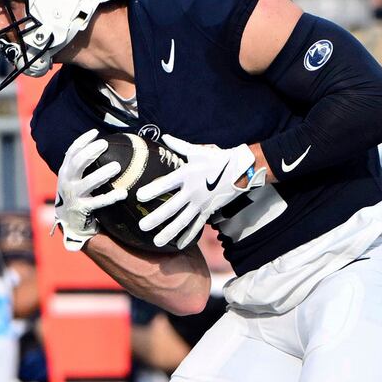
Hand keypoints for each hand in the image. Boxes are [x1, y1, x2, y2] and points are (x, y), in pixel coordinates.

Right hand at [53, 129, 124, 250]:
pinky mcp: (81, 209)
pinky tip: (123, 193)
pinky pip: (98, 202)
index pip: (72, 152)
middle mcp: (67, 181)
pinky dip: (110, 197)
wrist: (70, 222)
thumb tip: (108, 146)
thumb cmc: (79, 195)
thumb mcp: (77, 179)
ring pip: (88, 182)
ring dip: (102, 173)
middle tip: (105, 144)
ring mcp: (73, 195)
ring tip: (117, 166)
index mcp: (66, 171)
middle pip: (77, 163)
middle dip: (91, 152)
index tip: (96, 132)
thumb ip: (86, 166)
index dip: (83, 141)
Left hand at [139, 135, 263, 249]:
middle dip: (156, 218)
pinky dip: (188, 235)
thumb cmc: (218, 159)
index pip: (167, 183)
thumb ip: (179, 146)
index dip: (154, 189)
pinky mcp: (208, 210)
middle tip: (142, 226)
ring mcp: (200, 203)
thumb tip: (164, 136)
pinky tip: (179, 245)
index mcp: (187, 174)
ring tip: (156, 242)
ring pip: (183, 221)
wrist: (241, 171)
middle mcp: (192, 191)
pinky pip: (197, 225)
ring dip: (169, 232)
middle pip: (172, 207)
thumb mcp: (197, 151)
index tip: (139, 196)